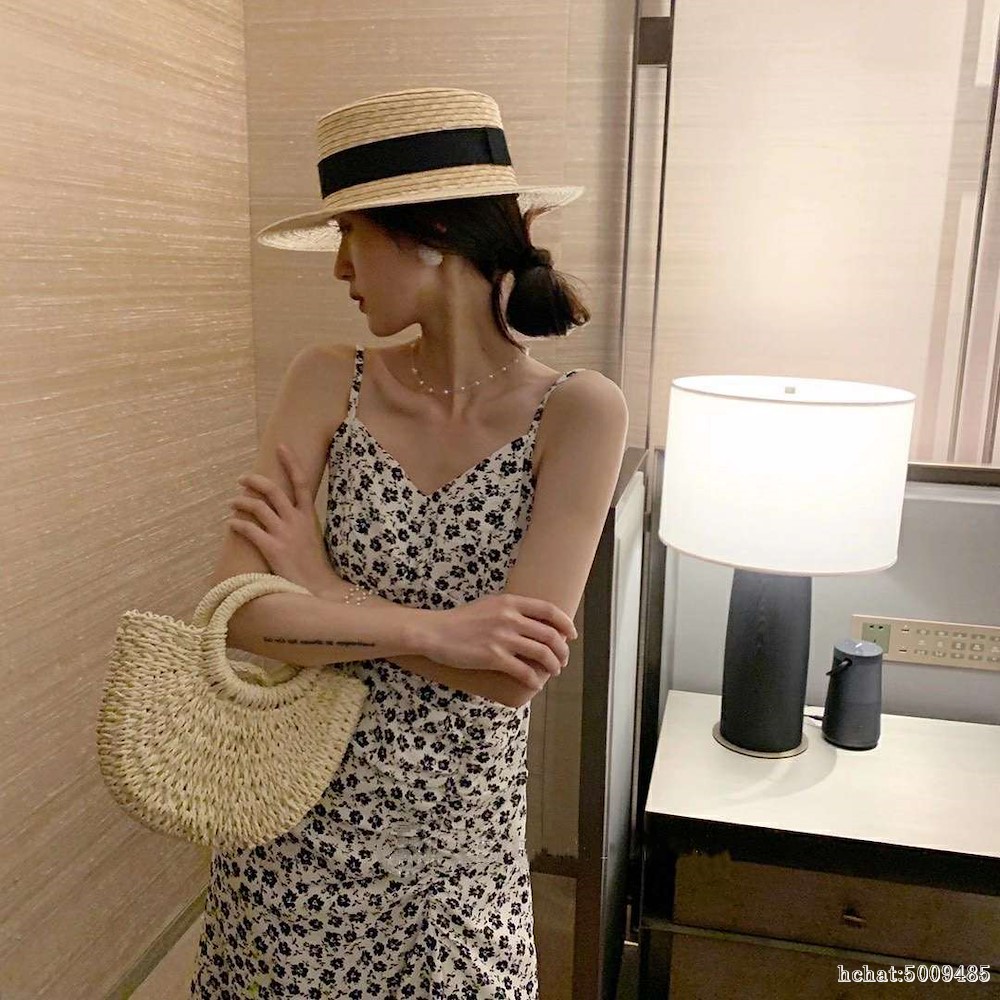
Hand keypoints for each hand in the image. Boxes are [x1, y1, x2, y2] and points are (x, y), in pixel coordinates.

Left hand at [224, 443, 335, 594]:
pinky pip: (248, 529)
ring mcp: (284, 534)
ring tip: (232, 502)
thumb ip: (300, 522)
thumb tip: (285, 511)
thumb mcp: (313, 537)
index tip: (280, 446)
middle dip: (254, 480)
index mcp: (309, 516)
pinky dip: (236, 524)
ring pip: (257, 507)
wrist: (320, 588)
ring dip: (240, 502)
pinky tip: (230, 524)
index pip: (301, 482)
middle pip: (273, 490)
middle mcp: (296, 521)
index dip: (290, 462)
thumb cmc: (315, 565)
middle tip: (242, 478)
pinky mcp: (272, 548)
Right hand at [418, 592, 577, 693]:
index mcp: (510, 602)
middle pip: (550, 635)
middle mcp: (510, 618)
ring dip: (553, 665)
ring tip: (553, 671)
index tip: (571, 635)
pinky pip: (524, 671)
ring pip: (542, 654)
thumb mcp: (488, 605)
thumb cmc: (460, 620)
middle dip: (562, 651)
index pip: (549, 610)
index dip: (565, 623)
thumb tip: (532, 622)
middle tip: (562, 660)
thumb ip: (510, 609)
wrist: (435, 632)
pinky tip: (535, 683)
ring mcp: (502, 638)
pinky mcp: (494, 657)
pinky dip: (534, 680)